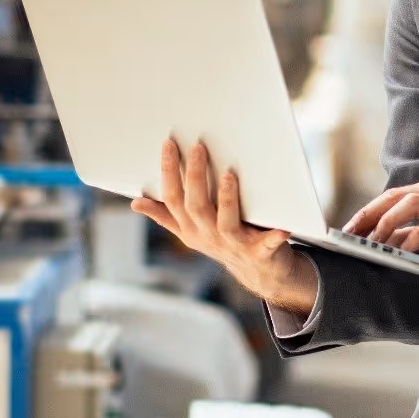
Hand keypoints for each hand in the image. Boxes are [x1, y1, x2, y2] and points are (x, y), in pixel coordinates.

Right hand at [130, 139, 320, 315]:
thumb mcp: (191, 231)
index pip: (173, 199)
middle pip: (196, 206)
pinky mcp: (261, 253)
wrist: (260, 272)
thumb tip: (135, 202)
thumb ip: (165, 216)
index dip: (169, 173)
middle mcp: (209, 236)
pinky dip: (273, 237)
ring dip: (227, 199)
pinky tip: (282, 227)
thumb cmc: (224, 242)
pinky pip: (266, 245)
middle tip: (197, 147)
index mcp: (190, 229)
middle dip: (195, 177)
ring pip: (226, 223)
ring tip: (230, 175)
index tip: (169, 144)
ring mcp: (234, 246)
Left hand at [344, 177, 418, 269]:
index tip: (350, 228)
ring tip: (371, 243)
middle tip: (348, 234)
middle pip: (394, 195)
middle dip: (368, 214)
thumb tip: (390, 242)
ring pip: (407, 203)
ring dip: (385, 223)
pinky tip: (401, 252)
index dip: (369, 211)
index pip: (393, 196)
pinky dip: (412, 238)